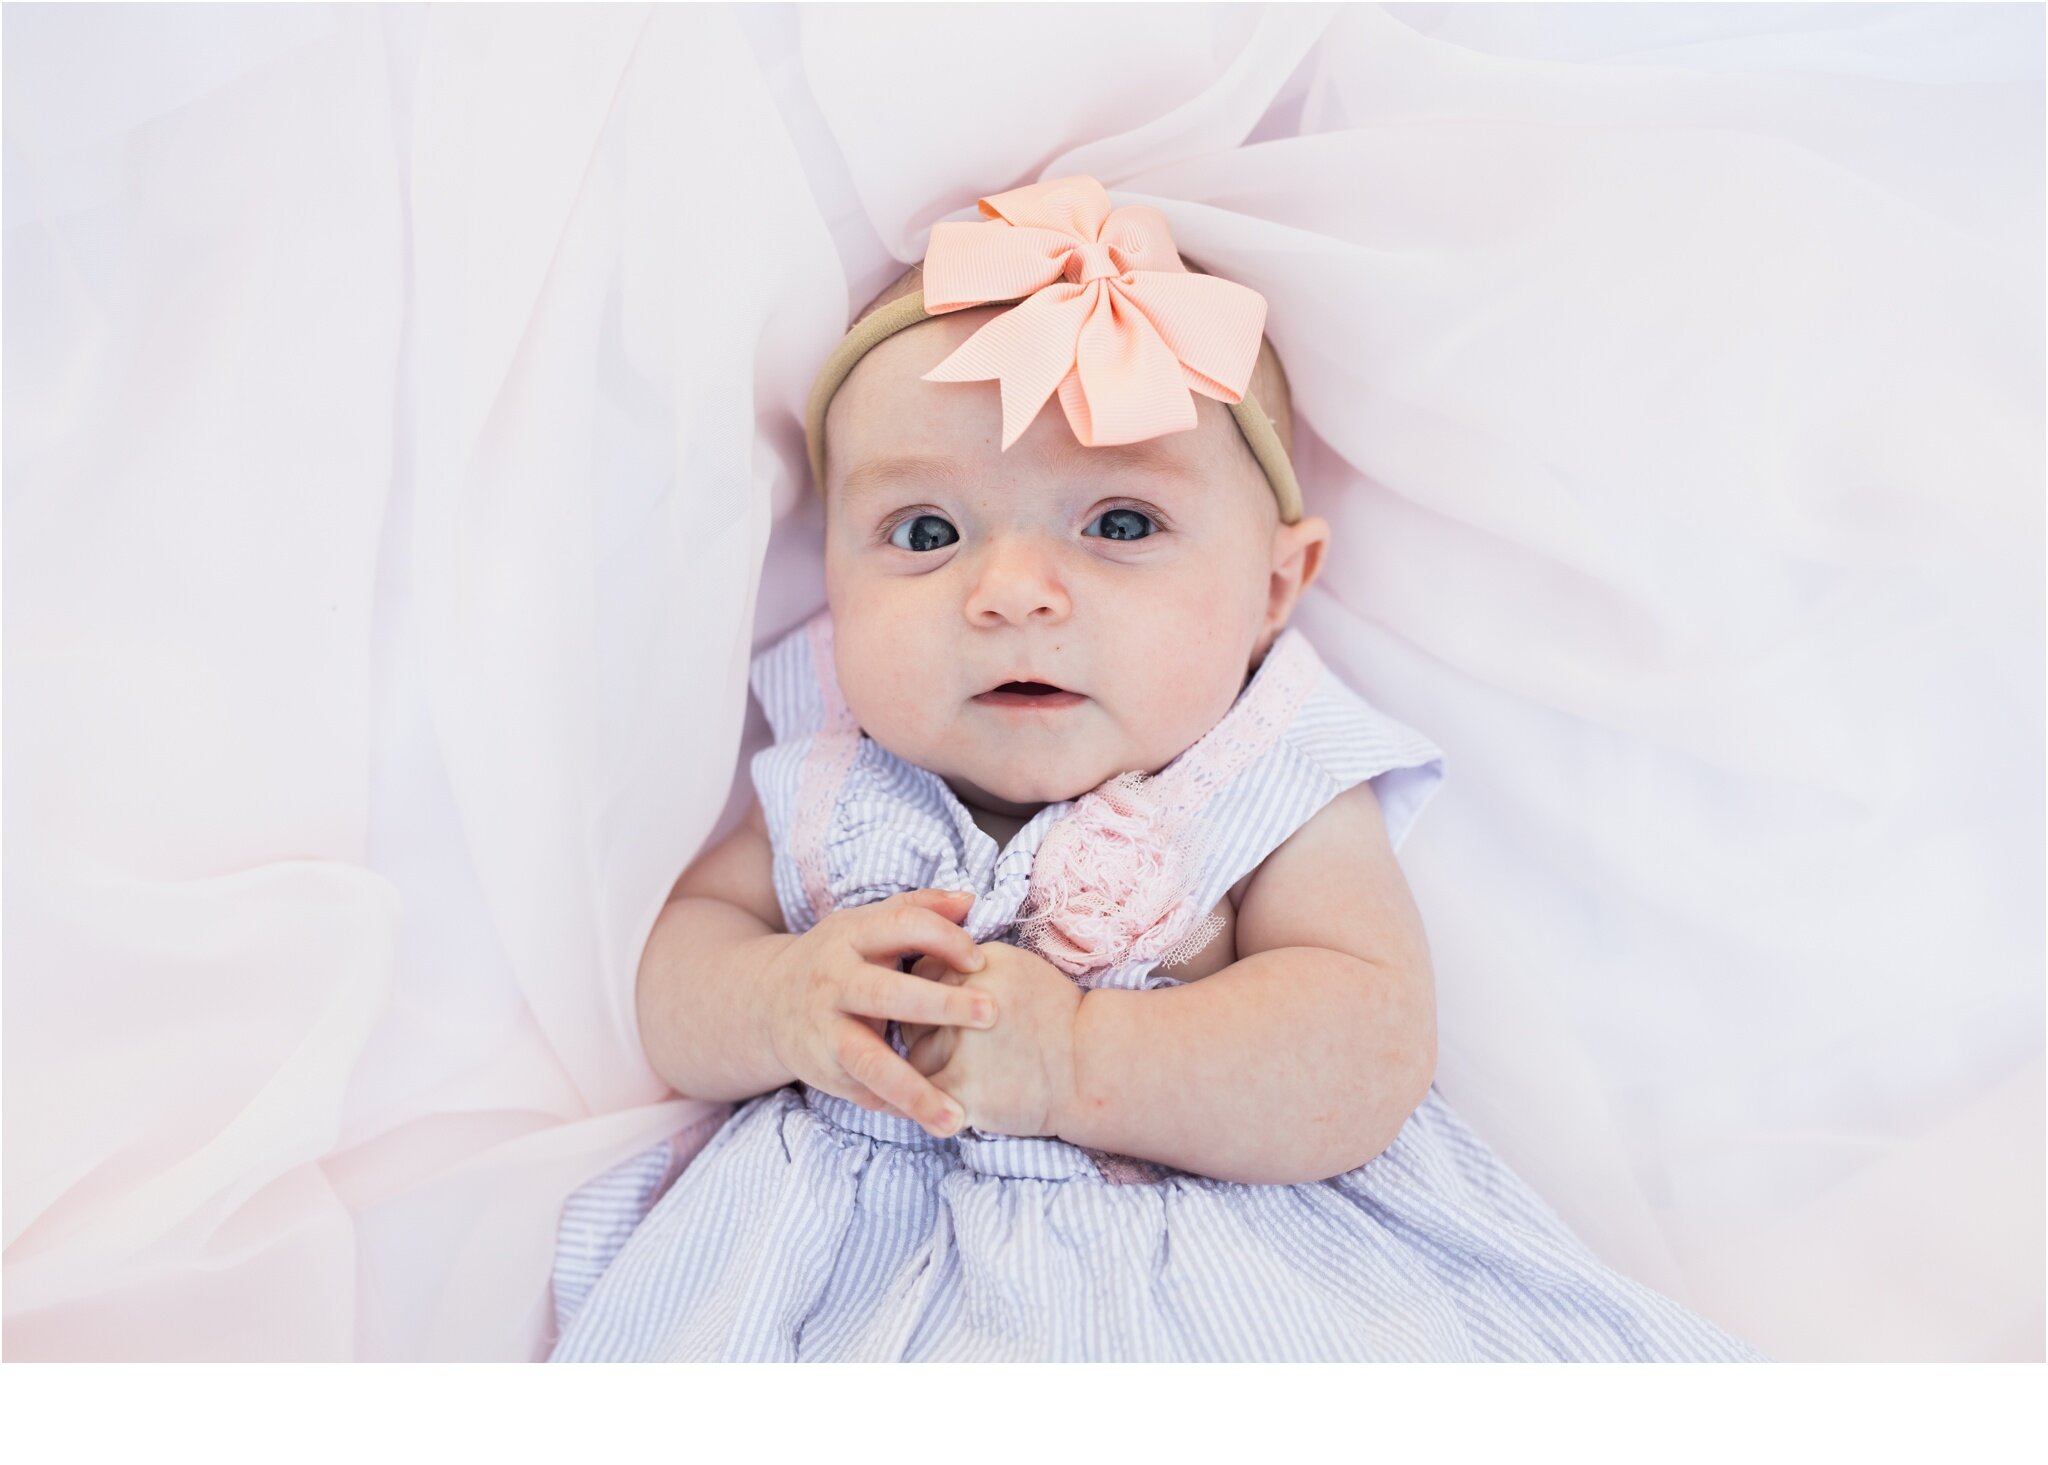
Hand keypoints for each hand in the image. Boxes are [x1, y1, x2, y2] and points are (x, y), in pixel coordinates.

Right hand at [762, 889, 996, 1137]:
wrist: (769, 1001)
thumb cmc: (841, 959)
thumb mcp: (867, 925)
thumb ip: (918, 910)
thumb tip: (970, 901)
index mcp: (851, 937)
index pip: (901, 925)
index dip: (944, 938)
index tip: (982, 961)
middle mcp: (834, 982)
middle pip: (885, 992)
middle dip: (939, 1003)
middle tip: (991, 1014)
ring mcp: (825, 1031)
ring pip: (868, 1060)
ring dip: (913, 1090)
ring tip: (955, 1117)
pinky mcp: (823, 1072)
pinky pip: (866, 1093)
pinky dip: (901, 1109)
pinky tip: (936, 1121)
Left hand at [901, 941, 1082, 1139]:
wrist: (1091, 1069)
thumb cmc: (1056, 1020)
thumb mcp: (1018, 969)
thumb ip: (971, 966)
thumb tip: (921, 972)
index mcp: (979, 965)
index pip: (921, 974)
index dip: (929, 995)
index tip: (947, 1011)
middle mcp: (966, 1001)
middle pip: (911, 1015)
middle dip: (924, 1030)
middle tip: (958, 1046)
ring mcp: (962, 1047)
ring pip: (914, 1058)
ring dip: (929, 1069)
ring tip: (969, 1073)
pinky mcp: (962, 1089)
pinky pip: (919, 1097)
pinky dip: (924, 1102)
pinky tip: (943, 1101)